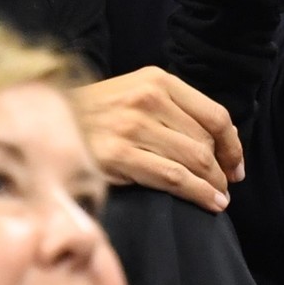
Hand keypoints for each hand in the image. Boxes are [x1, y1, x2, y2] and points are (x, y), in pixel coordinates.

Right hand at [73, 66, 243, 211]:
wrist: (47, 120)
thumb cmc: (96, 113)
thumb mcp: (135, 93)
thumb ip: (172, 109)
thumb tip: (215, 139)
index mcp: (158, 80)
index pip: (214, 114)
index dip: (232, 144)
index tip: (236, 164)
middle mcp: (149, 99)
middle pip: (206, 141)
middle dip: (222, 169)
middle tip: (226, 187)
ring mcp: (134, 126)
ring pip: (194, 160)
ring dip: (214, 185)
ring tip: (219, 199)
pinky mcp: (120, 154)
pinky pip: (173, 178)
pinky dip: (198, 193)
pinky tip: (209, 203)